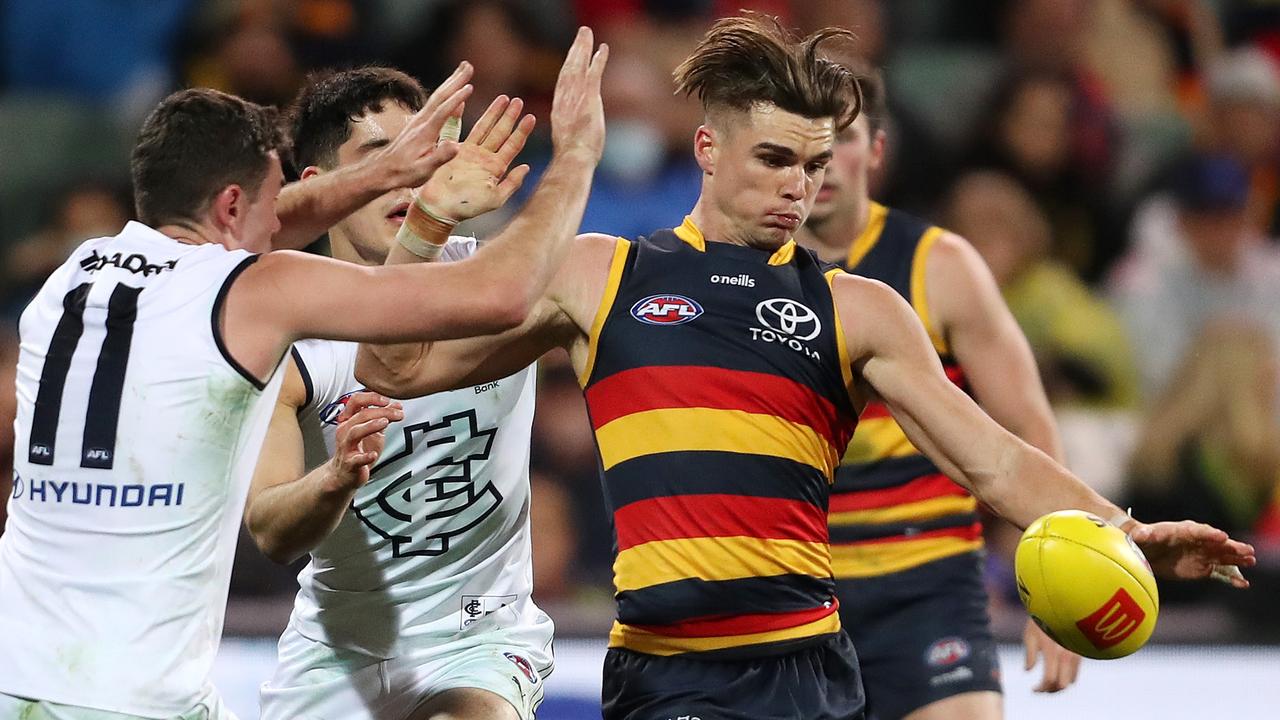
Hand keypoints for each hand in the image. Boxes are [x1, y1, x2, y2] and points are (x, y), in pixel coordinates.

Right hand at [323, 392, 402, 493]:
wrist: (344, 474)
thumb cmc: (357, 450)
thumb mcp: (371, 431)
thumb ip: (382, 418)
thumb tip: (396, 405)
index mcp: (349, 420)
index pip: (356, 401)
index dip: (371, 397)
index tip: (387, 400)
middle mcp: (345, 431)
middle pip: (360, 415)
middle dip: (381, 412)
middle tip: (397, 413)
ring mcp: (346, 447)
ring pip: (355, 432)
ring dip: (370, 426)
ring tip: (385, 423)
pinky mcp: (350, 463)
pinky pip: (356, 459)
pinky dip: (365, 456)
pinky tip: (373, 455)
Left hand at [366, 62, 475, 189]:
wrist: (382, 170)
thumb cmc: (404, 173)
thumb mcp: (423, 170)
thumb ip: (439, 157)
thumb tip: (456, 146)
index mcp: (425, 133)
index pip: (443, 111)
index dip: (456, 99)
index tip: (470, 86)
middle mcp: (421, 122)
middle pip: (440, 96)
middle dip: (455, 80)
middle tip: (469, 66)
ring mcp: (419, 121)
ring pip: (437, 96)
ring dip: (451, 81)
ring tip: (463, 69)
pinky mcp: (418, 123)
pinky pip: (434, 103)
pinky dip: (445, 93)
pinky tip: (452, 91)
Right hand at [417, 94, 536, 221]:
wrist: (441, 207)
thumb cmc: (468, 206)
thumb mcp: (495, 198)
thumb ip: (512, 183)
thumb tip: (527, 167)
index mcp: (496, 168)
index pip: (513, 145)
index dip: (522, 131)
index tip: (531, 117)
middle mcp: (486, 158)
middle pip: (501, 133)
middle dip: (510, 117)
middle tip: (518, 101)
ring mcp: (472, 153)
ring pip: (486, 128)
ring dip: (495, 113)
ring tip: (504, 98)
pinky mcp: (456, 150)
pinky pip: (465, 131)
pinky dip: (469, 119)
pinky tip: (472, 105)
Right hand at [549, 26, 608, 160]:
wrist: (573, 159)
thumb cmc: (573, 158)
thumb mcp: (569, 140)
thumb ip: (572, 130)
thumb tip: (576, 134)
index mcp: (559, 109)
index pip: (563, 82)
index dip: (568, 65)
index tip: (572, 54)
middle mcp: (565, 99)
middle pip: (569, 68)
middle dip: (575, 49)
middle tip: (581, 34)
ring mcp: (576, 97)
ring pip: (578, 65)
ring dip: (583, 47)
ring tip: (587, 33)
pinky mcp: (589, 98)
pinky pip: (594, 73)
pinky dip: (598, 59)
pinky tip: (603, 48)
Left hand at [1023, 617, 1079, 692]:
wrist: (1064, 602)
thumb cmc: (1042, 616)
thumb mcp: (1030, 634)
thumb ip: (1030, 655)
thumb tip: (1028, 671)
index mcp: (1052, 652)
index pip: (1049, 680)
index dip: (1041, 688)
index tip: (1033, 689)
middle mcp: (1067, 655)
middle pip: (1061, 685)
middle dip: (1050, 690)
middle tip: (1040, 689)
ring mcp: (1077, 654)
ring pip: (1071, 680)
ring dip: (1059, 685)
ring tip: (1047, 682)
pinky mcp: (1082, 651)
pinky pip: (1076, 671)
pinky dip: (1067, 677)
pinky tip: (1058, 672)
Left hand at [1128, 520, 1256, 587]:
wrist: (1146, 552)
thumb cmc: (1142, 539)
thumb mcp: (1140, 535)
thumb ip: (1142, 534)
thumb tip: (1140, 533)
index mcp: (1183, 531)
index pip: (1199, 531)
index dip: (1210, 534)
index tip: (1222, 537)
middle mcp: (1197, 541)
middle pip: (1216, 543)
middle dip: (1231, 546)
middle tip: (1246, 550)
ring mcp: (1203, 554)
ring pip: (1223, 556)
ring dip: (1237, 559)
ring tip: (1251, 560)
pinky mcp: (1204, 568)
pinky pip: (1220, 573)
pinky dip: (1231, 578)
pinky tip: (1243, 584)